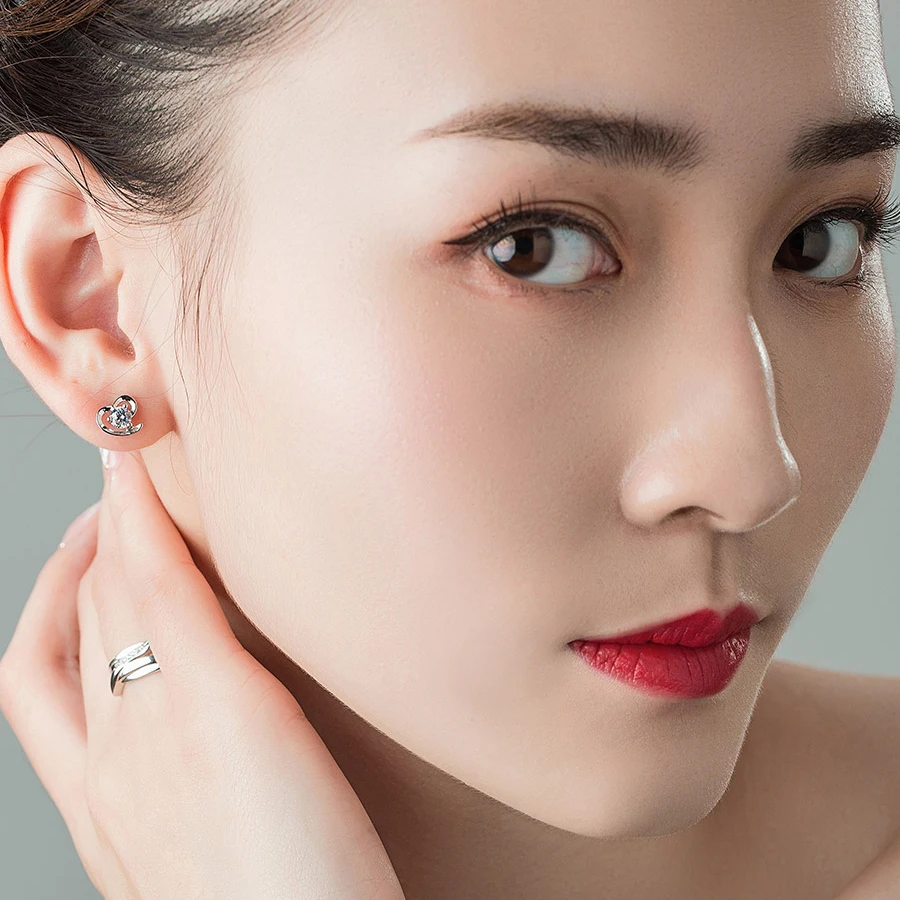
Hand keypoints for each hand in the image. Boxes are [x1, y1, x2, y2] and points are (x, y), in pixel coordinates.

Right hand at [0, 450, 405, 899]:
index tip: (81, 554)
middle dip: (84, 549)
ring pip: (103, 597)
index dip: (57, 599)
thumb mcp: (198, 857)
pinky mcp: (214, 703)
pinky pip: (158, 591)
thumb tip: (202, 728)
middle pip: (75, 621)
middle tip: (111, 499)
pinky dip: (141, 525)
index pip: (48, 674)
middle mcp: (104, 762)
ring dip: (107, 524)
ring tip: (124, 472)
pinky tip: (142, 482)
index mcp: (99, 804)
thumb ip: (184, 788)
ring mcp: (148, 728)